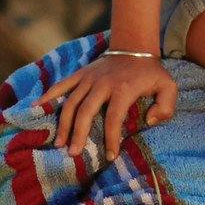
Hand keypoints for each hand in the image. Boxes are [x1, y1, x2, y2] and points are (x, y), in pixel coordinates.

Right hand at [37, 48, 177, 164]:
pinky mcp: (80, 74)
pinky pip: (61, 84)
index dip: (110, 138)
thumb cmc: (151, 73)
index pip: (113, 117)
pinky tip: (35, 107)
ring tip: (59, 143)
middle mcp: (102, 83)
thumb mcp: (168, 87)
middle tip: (73, 153)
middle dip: (78, 133)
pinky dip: (48, 95)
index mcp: (123, 89)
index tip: (109, 156)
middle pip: (85, 110)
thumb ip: (166, 107)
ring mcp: (88, 78)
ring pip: (71, 101)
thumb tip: (149, 121)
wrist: (134, 47)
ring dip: (64, 123)